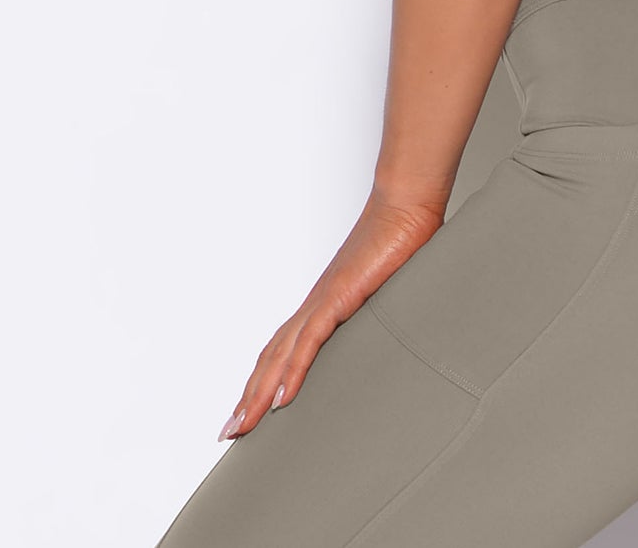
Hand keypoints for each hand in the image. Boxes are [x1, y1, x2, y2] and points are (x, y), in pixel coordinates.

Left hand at [217, 186, 444, 440]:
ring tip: (242, 426)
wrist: (407, 205)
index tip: (249, 411)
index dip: (264, 380)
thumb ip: (384, 315)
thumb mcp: (392, 292)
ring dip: (258, 392)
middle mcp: (317, 304)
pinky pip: (309, 340)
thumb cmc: (404, 240)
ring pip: (281, 354)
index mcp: (326, 304)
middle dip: (249, 397)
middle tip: (230, 433)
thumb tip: (395, 338)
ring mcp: (325, 299)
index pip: (283, 349)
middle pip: (271, 357)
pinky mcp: (340, 296)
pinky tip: (280, 399)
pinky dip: (292, 371)